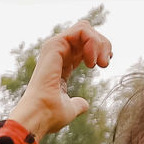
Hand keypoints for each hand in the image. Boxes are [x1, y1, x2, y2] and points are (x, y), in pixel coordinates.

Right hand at [6, 21, 113, 140]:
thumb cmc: (49, 116)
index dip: (98, 49)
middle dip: (102, 44)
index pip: (83, 45)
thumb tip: (83, 105)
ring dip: (99, 42)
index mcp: (60, 64)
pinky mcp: (55, 45)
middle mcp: (56, 53)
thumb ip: (77, 104)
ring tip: (101, 63)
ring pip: (84, 28)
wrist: (38, 116)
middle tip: (105, 63)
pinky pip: (81, 30)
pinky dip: (92, 42)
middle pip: (86, 33)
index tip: (105, 63)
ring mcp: (55, 47)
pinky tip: (91, 61)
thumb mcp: (69, 109)